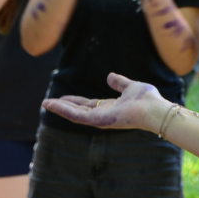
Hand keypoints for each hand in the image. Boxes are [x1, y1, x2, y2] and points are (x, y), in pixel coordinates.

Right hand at [41, 73, 165, 131]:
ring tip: (45, 104)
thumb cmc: (148, 99)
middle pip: (79, 110)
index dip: (75, 101)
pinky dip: (64, 110)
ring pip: (75, 114)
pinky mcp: (98, 121)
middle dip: (63, 106)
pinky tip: (52, 105)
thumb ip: (120, 82)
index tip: (63, 97)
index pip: (88, 104)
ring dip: (59, 108)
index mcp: (111, 107)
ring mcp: (100, 119)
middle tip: (47, 103)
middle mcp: (104, 115)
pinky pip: (77, 116)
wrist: (154, 109)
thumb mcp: (131, 87)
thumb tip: (109, 76)